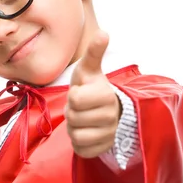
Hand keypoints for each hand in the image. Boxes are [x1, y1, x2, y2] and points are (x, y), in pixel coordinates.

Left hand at [65, 30, 120, 158]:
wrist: (107, 109)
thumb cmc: (92, 87)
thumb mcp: (89, 69)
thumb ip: (94, 52)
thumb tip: (103, 33)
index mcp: (106, 95)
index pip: (75, 99)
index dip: (73, 96)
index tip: (81, 93)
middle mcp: (110, 116)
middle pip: (73, 118)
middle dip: (72, 112)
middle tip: (80, 108)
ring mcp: (108, 134)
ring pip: (76, 136)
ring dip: (74, 128)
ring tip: (82, 120)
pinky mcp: (103, 149)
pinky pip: (81, 150)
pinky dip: (78, 143)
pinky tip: (85, 132)